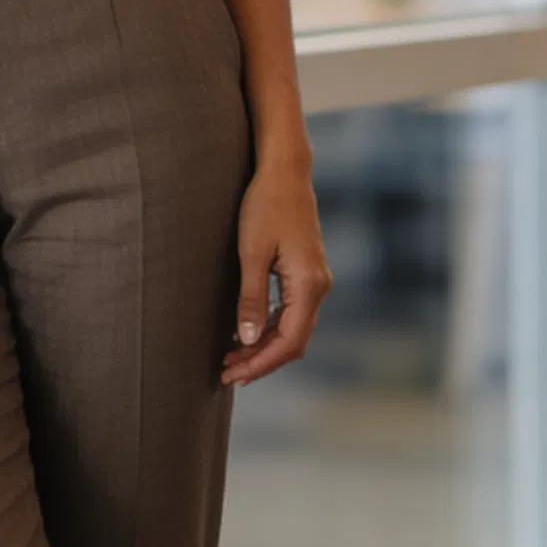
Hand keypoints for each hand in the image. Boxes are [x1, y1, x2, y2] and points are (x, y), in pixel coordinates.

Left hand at [221, 155, 331, 386]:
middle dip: (261, 360)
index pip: (288, 341)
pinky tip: (247, 333)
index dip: (261, 362)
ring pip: (294, 328)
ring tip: (232, 358)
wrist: (285, 171)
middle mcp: (319, 286)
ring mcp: (316, 280)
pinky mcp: (307, 272)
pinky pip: (292, 312)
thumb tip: (246, 340)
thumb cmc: (265, 206)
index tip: (233, 374)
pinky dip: (271, 328)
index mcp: (309, 285)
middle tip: (227, 373)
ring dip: (264, 346)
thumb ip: (251, 299)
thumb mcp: (252, 253)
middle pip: (294, 341)